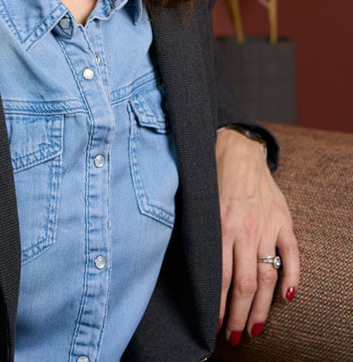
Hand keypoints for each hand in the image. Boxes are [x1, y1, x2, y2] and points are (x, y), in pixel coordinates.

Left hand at [215, 127, 299, 345]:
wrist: (237, 147)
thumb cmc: (211, 177)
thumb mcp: (198, 205)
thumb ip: (200, 236)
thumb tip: (190, 270)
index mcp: (220, 227)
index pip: (220, 278)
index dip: (217, 306)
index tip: (212, 325)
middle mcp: (245, 230)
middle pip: (245, 285)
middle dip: (238, 316)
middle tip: (233, 337)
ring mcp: (267, 227)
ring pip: (268, 277)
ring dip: (262, 308)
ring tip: (255, 329)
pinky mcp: (284, 220)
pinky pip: (293, 254)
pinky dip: (293, 277)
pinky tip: (288, 297)